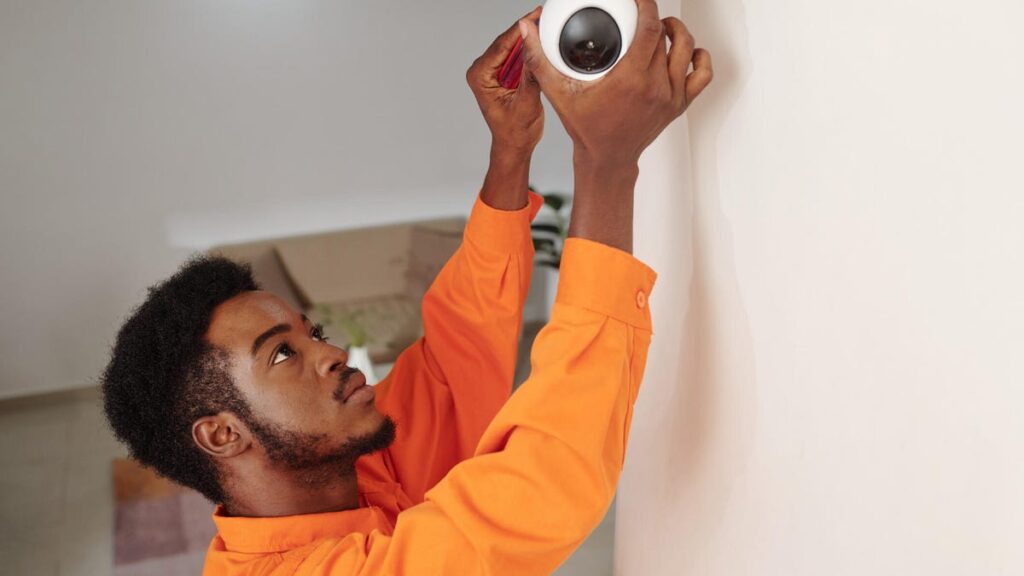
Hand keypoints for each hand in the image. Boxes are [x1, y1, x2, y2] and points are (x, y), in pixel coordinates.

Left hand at [467, 6, 544, 154]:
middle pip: (506, 42)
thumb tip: (534, 47)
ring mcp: (491, 71)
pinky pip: (516, 55)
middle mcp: (482, 71)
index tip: (535, 15)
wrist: (515, 145)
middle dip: (526, 28)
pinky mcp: (502, 73)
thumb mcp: (526, 103)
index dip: (520, 28)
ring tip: (546, 23)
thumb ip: (531, 75)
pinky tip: (542, 39)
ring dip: (529, 37)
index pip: (501, 45)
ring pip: (512, 46)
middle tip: (544, 15)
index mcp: (480, 77)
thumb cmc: (515, 131)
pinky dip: (529, 48)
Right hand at [517, 0, 712, 167]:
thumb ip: (540, 60)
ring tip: (661, 26)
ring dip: (676, 31)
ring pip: (686, 48)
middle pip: (664, 36)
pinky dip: (699, 57)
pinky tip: (687, 50)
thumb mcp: (559, 94)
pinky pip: (702, 74)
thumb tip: (527, 29)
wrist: (607, 160)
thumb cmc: (587, 129)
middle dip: (653, 17)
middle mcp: (657, 86)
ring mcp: (672, 96)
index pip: (649, 28)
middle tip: (637, 13)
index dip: (646, 4)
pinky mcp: (680, 104)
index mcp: (632, 80)